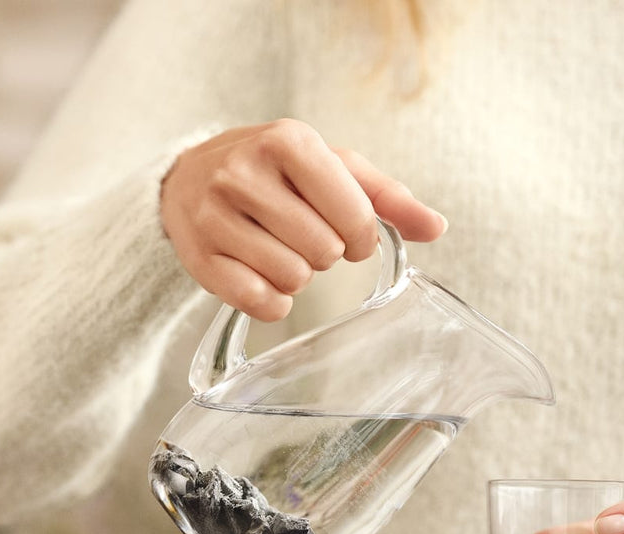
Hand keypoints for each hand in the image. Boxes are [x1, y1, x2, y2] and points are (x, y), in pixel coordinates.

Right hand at [160, 118, 447, 321]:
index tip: (347, 233)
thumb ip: (385, 196)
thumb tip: (436, 227)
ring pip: (291, 278)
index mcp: (286, 140)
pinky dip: (273, 302)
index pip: (354, 215)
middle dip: (327, 255)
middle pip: (323, 251)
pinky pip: (257, 300)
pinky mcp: (197, 255)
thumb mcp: (329, 166)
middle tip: (308, 241)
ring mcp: (214, 215)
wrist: (187, 177)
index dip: (362, 237)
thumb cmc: (272, 171)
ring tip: (283, 254)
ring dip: (299, 277)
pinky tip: (265, 280)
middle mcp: (243, 172)